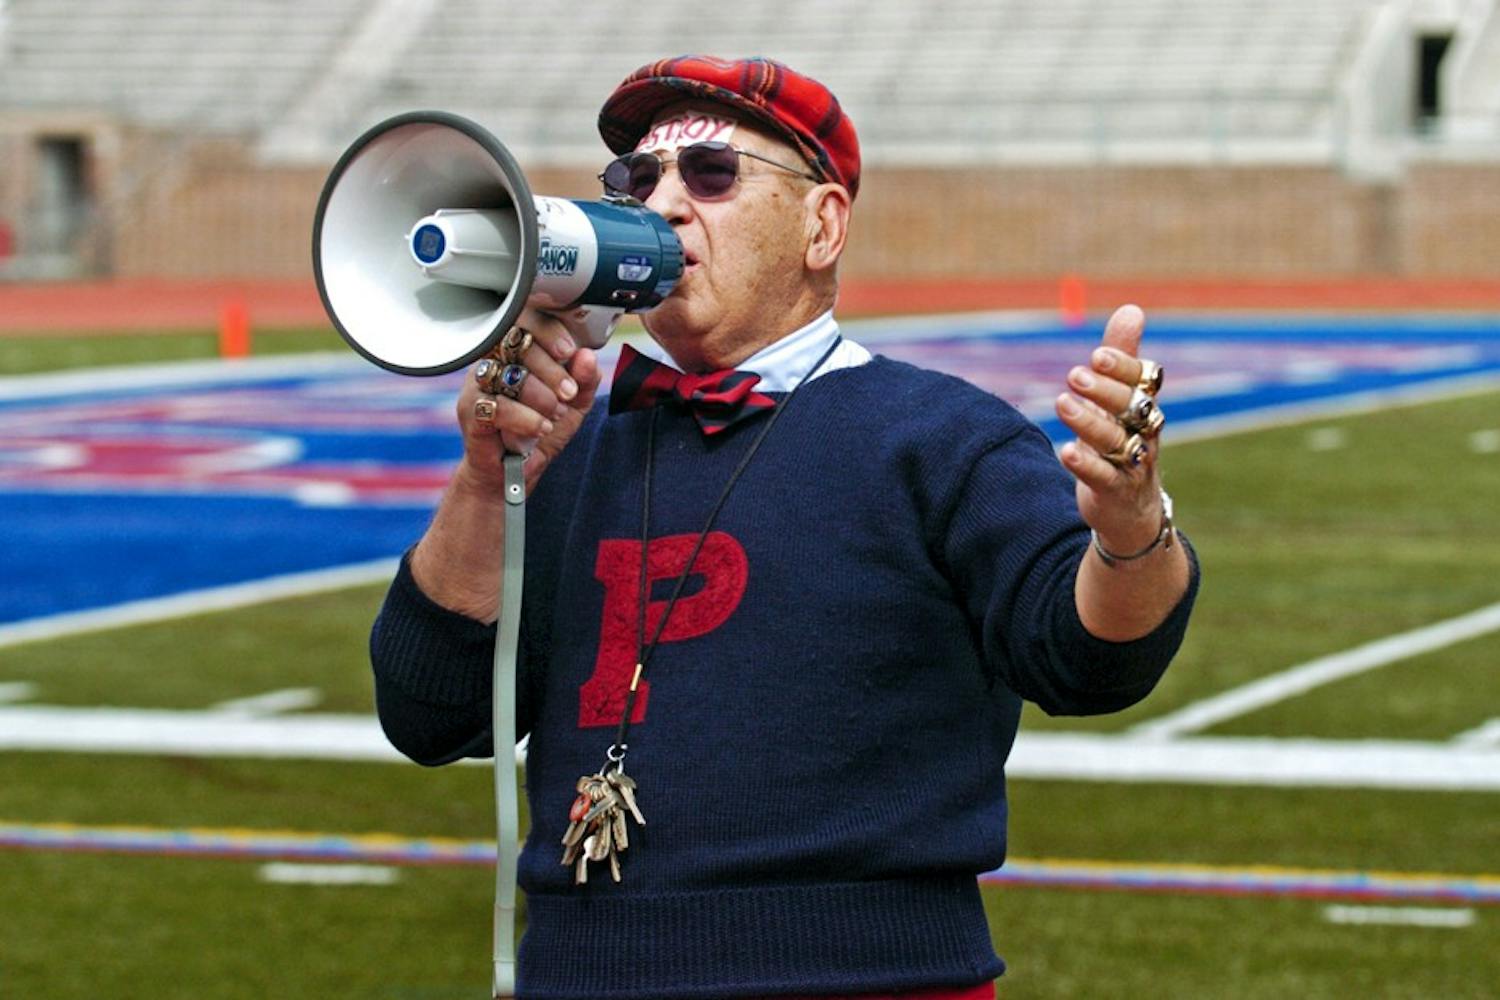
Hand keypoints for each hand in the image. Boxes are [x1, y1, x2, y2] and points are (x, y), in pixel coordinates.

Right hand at [456, 306, 601, 493]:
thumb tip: (586, 355)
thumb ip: (585, 380)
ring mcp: (478, 384)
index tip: (568, 351)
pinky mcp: (470, 410)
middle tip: (568, 393)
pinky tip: (540, 428)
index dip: (547, 331)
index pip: (524, 321)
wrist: (514, 471)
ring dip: (540, 397)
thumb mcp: (574, 405)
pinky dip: (525, 418)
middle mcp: (493, 360)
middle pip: (516, 344)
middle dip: (551, 370)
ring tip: (555, 415)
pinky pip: (497, 406)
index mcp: (515, 350)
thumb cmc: (539, 429)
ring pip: (508, 375)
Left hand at [1055, 305, 1166, 555]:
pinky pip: (1104, 477)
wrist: (1131, 508)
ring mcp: (1133, 463)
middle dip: (1105, 390)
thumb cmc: (1124, 441)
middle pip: (1132, 408)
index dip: (1124, 367)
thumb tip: (1132, 308)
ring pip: (1116, 441)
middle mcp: (1145, 432)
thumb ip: (1123, 357)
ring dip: (1089, 422)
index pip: (1144, 381)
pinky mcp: (1115, 491)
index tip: (1097, 354)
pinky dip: (1086, 465)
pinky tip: (1066, 452)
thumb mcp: (1121, 399)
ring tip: (1062, 403)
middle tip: (1074, 374)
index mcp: (1146, 405)